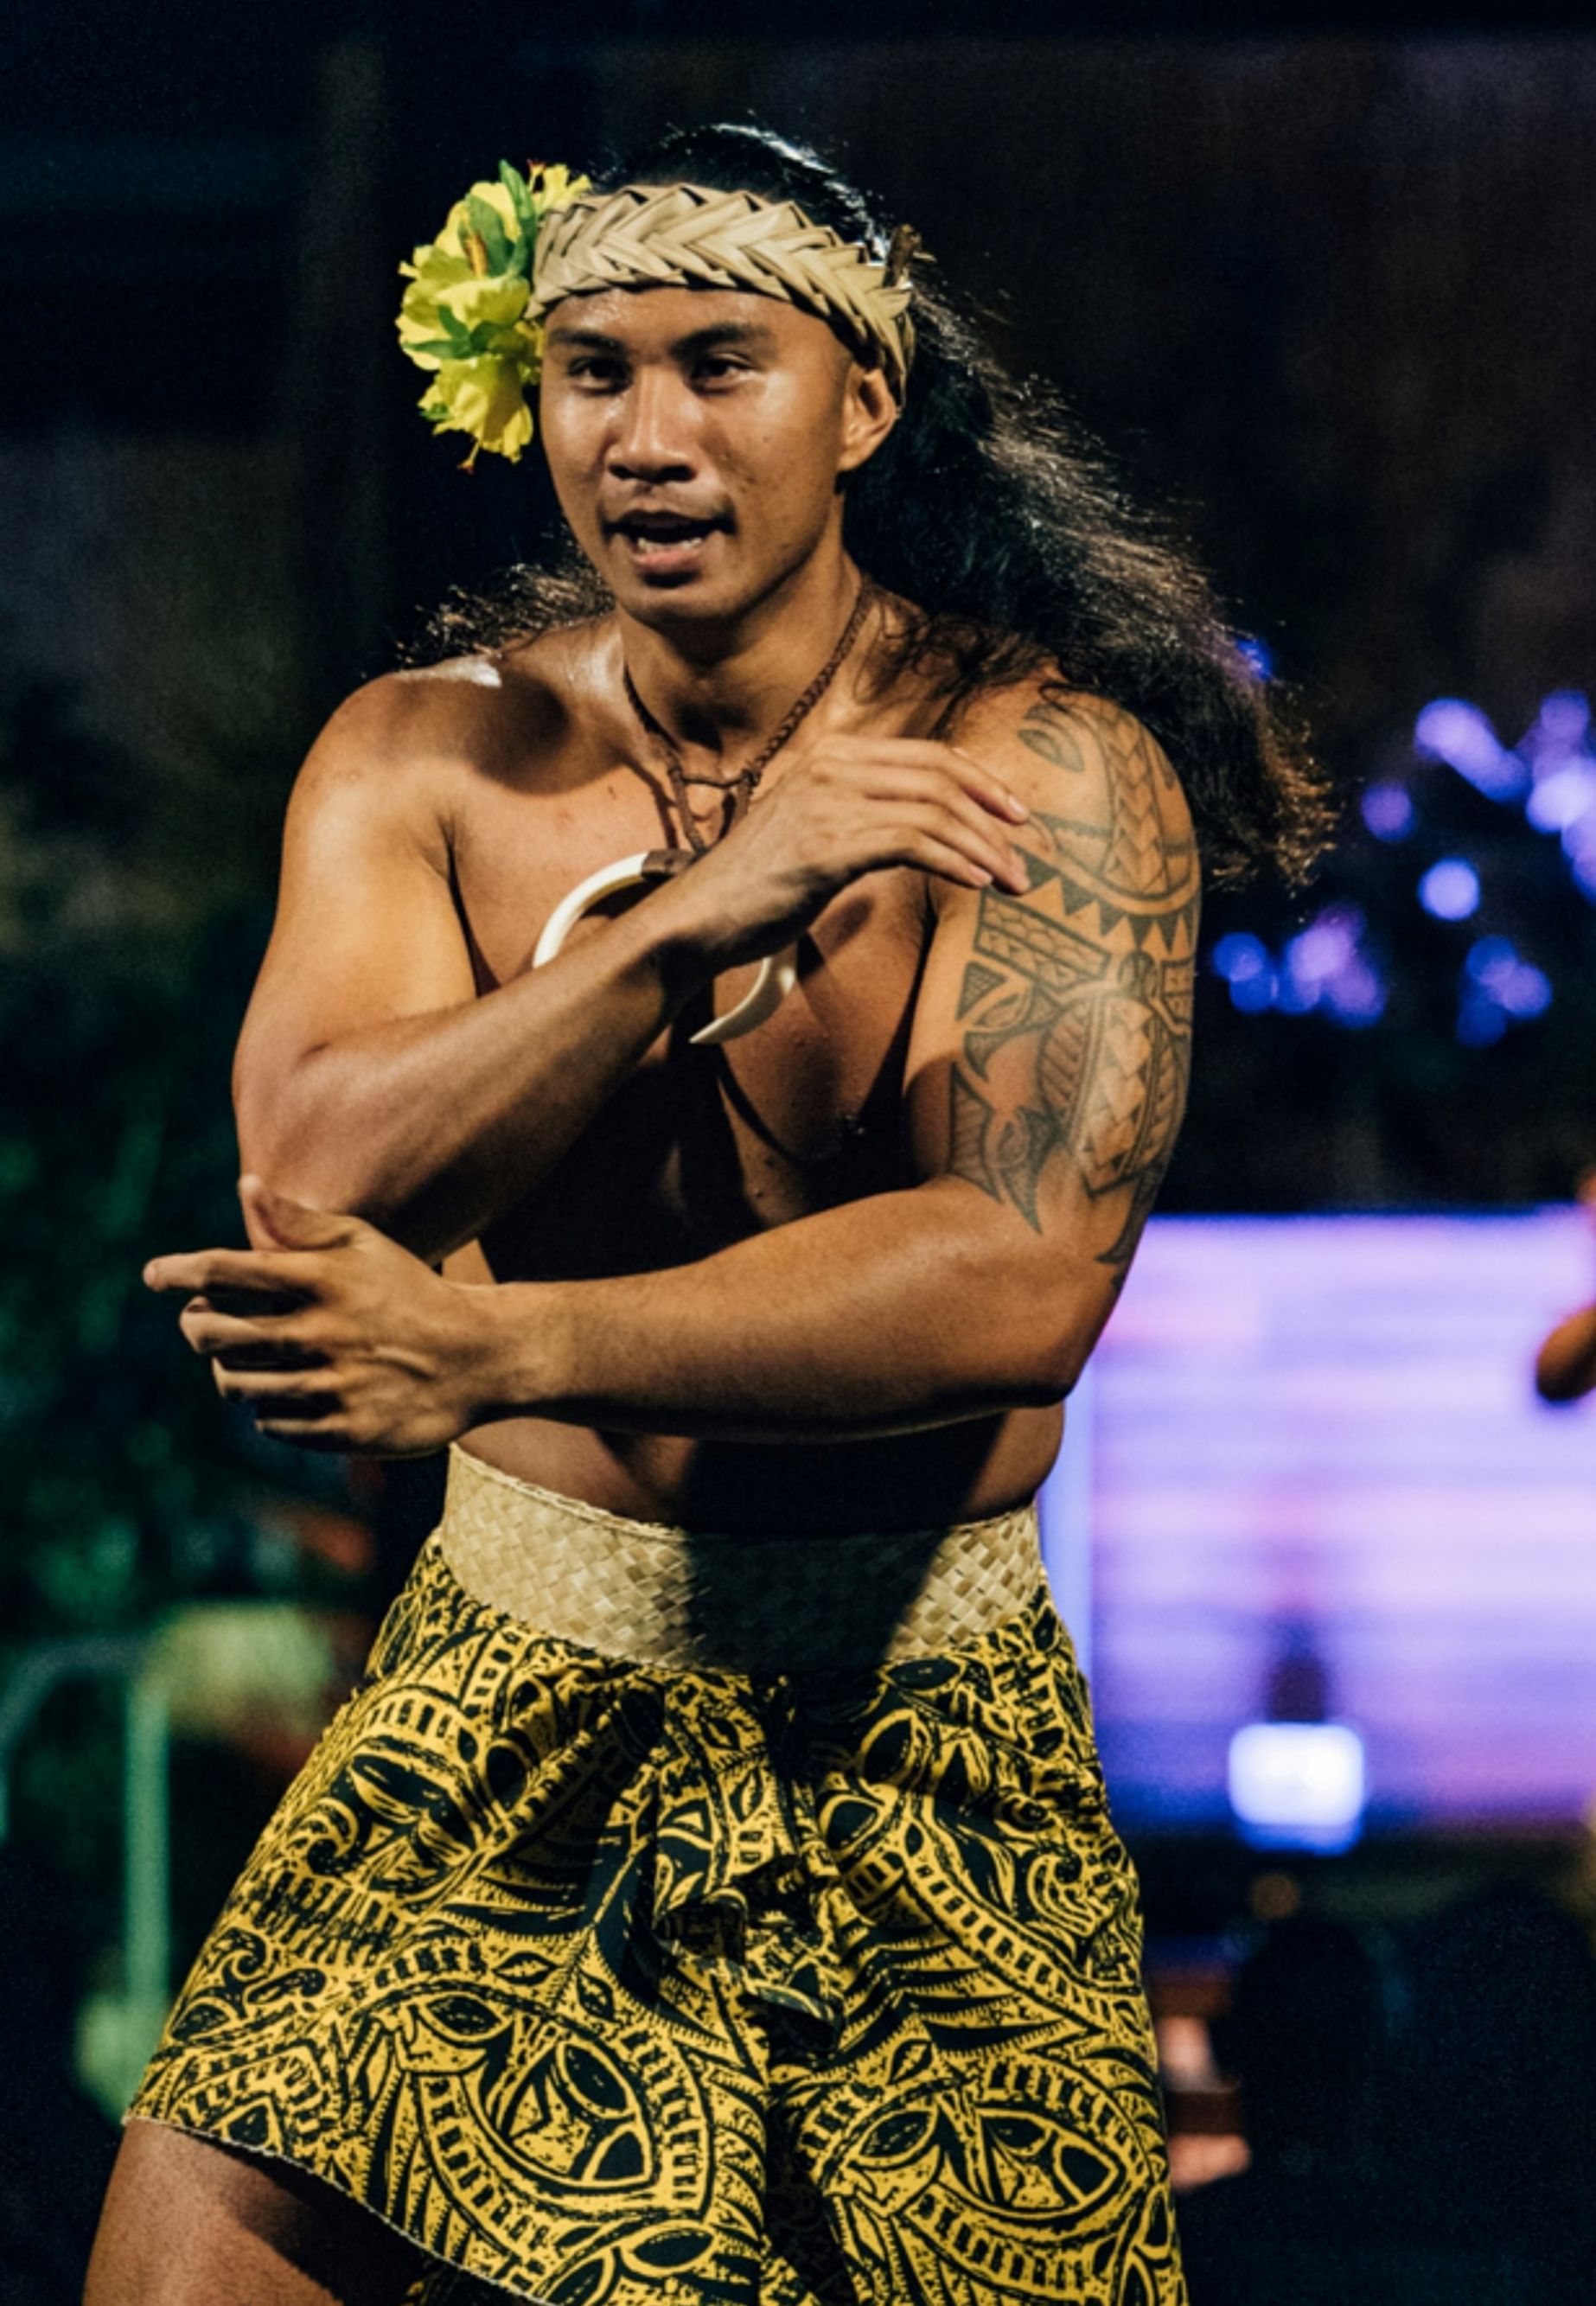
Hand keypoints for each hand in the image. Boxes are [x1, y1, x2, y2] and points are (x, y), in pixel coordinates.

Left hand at [144, 1177, 497, 1453]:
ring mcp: (331, 1385)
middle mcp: (321, 1332)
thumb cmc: (410, 1292)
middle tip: (200, 1322)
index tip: (153, 1276)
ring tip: (243, 1359)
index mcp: (322, 1279)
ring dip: (228, 1371)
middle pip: (213, 1334)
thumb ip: (300, 1223)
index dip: (178, 1272)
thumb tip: (245, 1187)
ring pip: (235, 1385)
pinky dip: (267, 1409)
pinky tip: (285, 1391)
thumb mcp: (364, 1246)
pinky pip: (271, 1424)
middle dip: (194, 1326)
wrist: (479, 1358)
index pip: (225, 1270)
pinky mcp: (343, 1430)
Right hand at [650, 733, 1031, 972]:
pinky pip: (914, 844)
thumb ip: (863, 814)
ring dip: (986, 849)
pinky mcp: (828, 846)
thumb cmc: (758, 884)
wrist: (699, 917)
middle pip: (941, 776)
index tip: (1015, 813)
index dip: (981, 780)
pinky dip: (956, 862)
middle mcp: (833, 766)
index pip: (928, 754)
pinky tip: (978, 882)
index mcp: (834, 756)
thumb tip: (926, 827)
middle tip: (1027, 852)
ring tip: (1014, 882)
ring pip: (936, 811)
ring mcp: (829, 802)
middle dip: (995, 814)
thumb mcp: (814, 830)